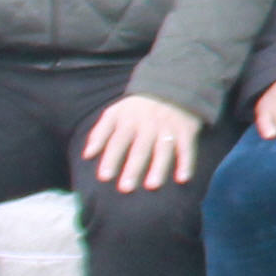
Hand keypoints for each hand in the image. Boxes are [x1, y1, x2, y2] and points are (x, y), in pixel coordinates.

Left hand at [82, 94, 206, 195]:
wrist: (172, 87)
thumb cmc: (137, 107)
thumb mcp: (115, 112)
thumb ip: (100, 133)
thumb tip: (87, 155)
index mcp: (128, 120)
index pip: (117, 141)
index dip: (111, 158)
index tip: (104, 177)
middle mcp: (149, 124)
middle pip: (140, 148)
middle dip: (133, 168)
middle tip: (126, 188)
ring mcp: (169, 127)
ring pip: (164, 148)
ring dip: (159, 167)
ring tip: (152, 186)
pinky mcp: (186, 130)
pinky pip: (187, 148)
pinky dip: (187, 162)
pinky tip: (183, 178)